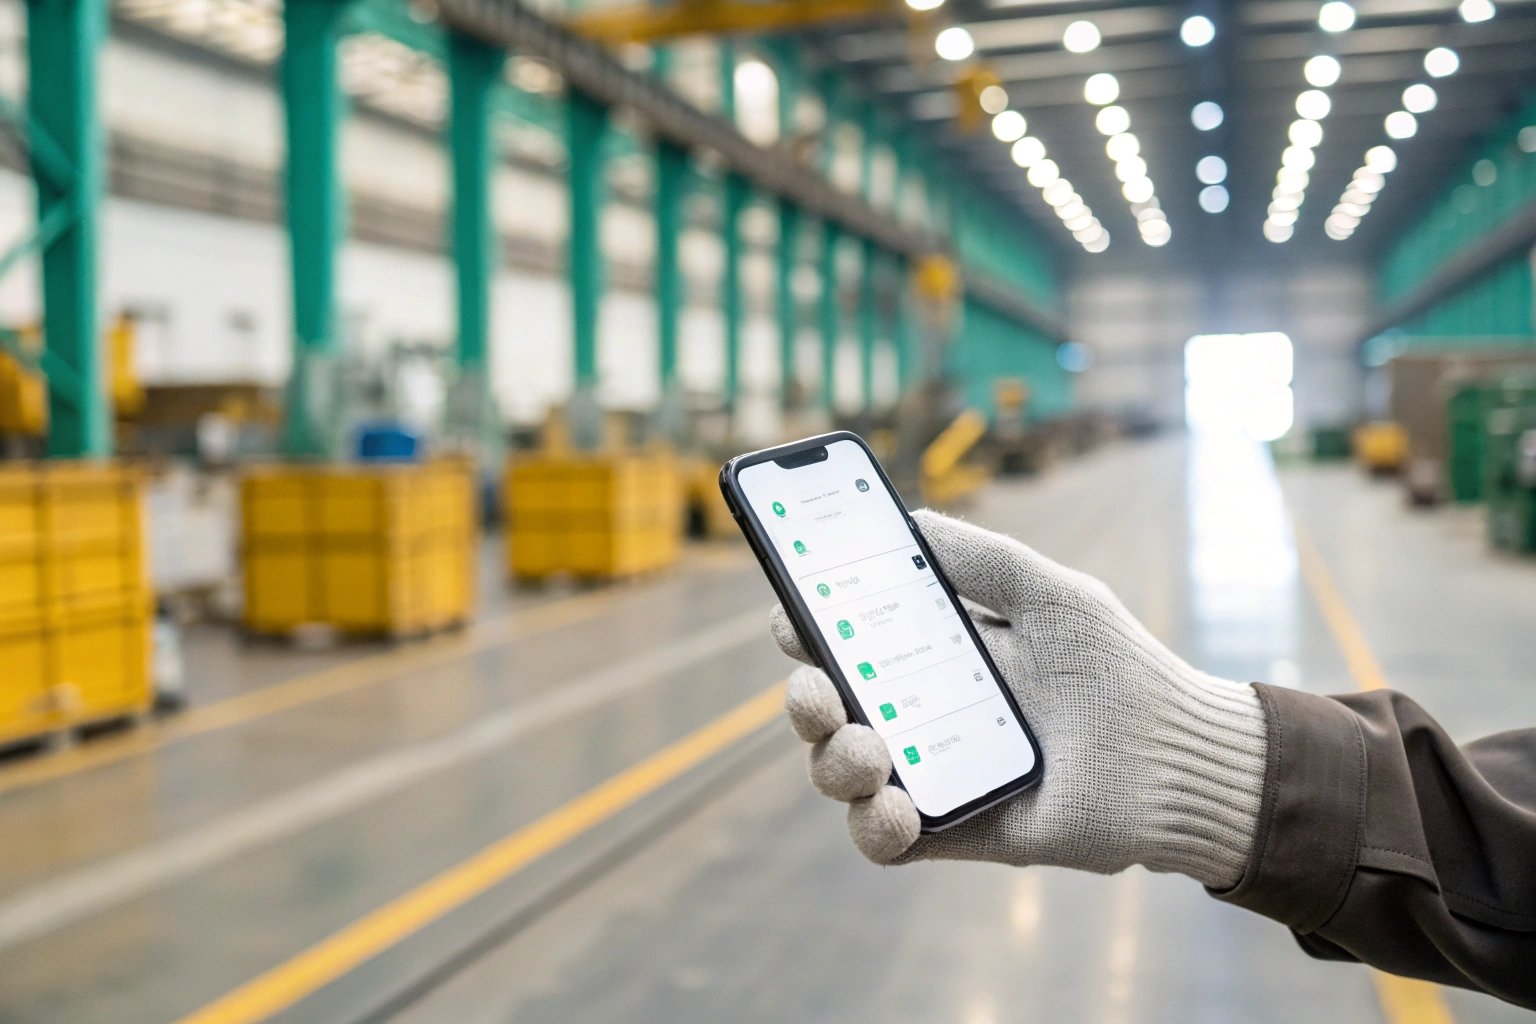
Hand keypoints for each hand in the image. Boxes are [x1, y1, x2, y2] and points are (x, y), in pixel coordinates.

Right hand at [772, 510, 1267, 888]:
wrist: (1181, 758)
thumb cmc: (1122, 668)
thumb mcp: (1053, 595)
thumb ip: (982, 559)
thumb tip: (908, 520)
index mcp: (937, 654)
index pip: (849, 640)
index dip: (809, 629)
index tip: (792, 614)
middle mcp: (923, 712)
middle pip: (829, 710)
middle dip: (804, 699)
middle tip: (815, 689)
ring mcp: (934, 774)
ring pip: (842, 773)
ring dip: (833, 761)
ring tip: (868, 748)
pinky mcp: (955, 829)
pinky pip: (883, 840)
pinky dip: (872, 826)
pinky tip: (894, 806)